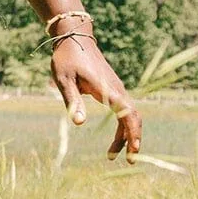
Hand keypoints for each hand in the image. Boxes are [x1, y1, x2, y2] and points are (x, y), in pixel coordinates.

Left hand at [50, 34, 141, 161]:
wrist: (74, 38)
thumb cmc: (66, 58)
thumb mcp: (64, 79)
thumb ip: (73, 100)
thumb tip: (80, 123)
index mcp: (107, 88)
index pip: (127, 113)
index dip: (132, 132)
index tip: (133, 150)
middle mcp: (117, 89)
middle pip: (133, 117)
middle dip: (132, 139)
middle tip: (127, 160)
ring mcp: (117, 89)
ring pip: (128, 116)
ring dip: (124, 135)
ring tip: (111, 155)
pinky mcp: (113, 90)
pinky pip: (123, 111)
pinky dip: (121, 127)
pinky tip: (113, 139)